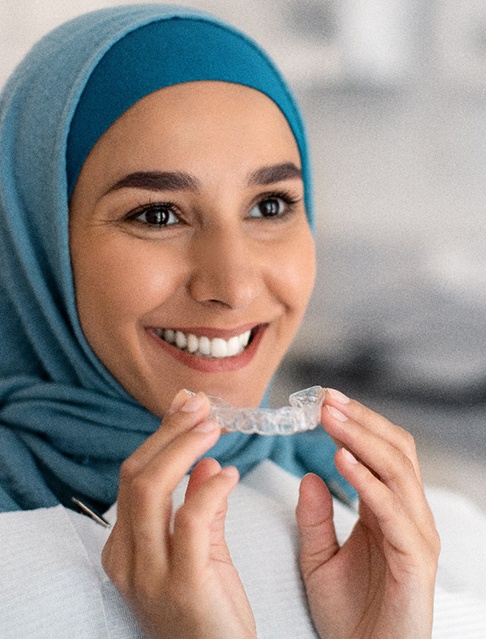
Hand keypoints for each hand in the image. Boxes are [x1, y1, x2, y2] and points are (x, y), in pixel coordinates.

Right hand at [102, 390, 255, 638]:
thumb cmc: (210, 611)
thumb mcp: (200, 553)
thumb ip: (198, 507)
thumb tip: (205, 462)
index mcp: (125, 548)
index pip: (134, 476)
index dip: (161, 436)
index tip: (188, 406)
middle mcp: (127, 558)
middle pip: (137, 475)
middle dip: (170, 432)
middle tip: (201, 406)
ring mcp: (149, 574)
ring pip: (152, 488)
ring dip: (184, 448)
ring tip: (214, 427)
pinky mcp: (183, 584)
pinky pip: (190, 520)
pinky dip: (210, 488)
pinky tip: (231, 474)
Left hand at [296, 389, 439, 638]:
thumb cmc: (349, 615)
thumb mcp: (318, 559)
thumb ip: (314, 518)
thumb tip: (309, 476)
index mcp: (386, 511)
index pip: (381, 452)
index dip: (355, 423)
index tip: (323, 401)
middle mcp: (407, 516)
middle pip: (395, 450)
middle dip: (361, 420)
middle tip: (327, 399)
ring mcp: (416, 535)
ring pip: (398, 470)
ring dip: (362, 438)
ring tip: (330, 418)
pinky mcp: (415, 560)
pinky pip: (393, 510)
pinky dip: (368, 481)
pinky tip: (341, 460)